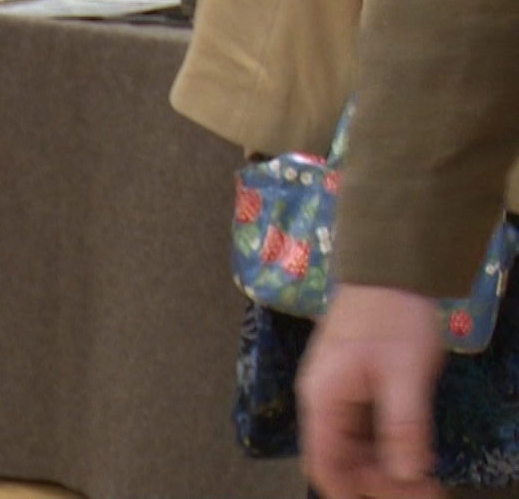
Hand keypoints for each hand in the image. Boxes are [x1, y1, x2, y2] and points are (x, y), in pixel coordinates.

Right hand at [297, 284, 446, 498]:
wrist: (387, 270)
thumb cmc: (390, 316)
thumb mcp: (405, 375)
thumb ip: (403, 427)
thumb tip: (408, 475)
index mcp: (323, 399)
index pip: (324, 464)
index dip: (353, 492)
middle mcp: (322, 400)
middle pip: (339, 459)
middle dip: (377, 483)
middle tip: (423, 490)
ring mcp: (336, 392)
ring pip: (353, 447)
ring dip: (384, 467)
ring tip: (425, 478)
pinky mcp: (353, 386)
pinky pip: (362, 429)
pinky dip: (386, 446)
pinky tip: (414, 451)